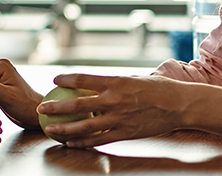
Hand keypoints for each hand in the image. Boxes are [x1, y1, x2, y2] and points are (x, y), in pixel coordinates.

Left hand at [38, 73, 185, 147]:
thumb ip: (113, 82)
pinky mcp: (125, 133)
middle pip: (78, 105)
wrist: (180, 105)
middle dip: (56, 108)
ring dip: (64, 129)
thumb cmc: (158, 88)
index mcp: (116, 82)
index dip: (66, 79)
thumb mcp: (133, 78)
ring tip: (50, 130)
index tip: (54, 80)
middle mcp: (114, 100)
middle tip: (41, 109)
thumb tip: (95, 82)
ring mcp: (119, 119)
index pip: (83, 79)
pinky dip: (83, 142)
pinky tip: (71, 143)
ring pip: (85, 127)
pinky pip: (99, 140)